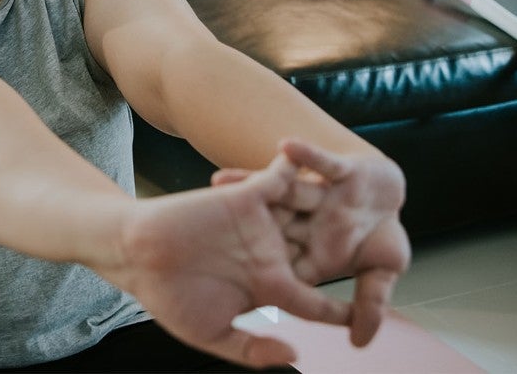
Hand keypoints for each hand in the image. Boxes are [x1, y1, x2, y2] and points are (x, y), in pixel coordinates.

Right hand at [97, 151, 349, 368]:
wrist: (136, 255)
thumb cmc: (168, 298)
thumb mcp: (213, 334)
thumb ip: (252, 348)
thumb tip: (294, 355)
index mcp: (266, 287)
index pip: (314, 301)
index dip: (339, 310)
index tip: (364, 321)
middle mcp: (268, 254)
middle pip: (318, 253)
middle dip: (347, 249)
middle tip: (381, 242)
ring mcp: (258, 223)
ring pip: (306, 213)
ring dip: (332, 204)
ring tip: (370, 192)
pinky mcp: (244, 196)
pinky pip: (279, 178)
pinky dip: (299, 166)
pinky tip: (327, 161)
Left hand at [215, 140, 410, 347]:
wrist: (395, 197)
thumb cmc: (382, 239)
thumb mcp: (381, 272)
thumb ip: (371, 304)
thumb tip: (360, 342)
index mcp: (313, 254)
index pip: (283, 267)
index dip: (254, 275)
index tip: (221, 281)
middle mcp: (309, 224)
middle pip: (269, 228)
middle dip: (237, 228)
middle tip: (199, 228)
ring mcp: (320, 197)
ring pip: (282, 193)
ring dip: (250, 185)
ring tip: (218, 182)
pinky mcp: (340, 171)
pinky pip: (319, 163)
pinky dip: (304, 155)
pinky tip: (285, 145)